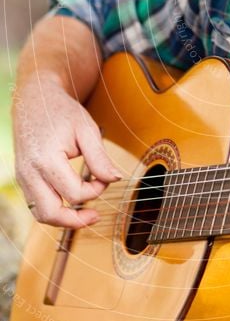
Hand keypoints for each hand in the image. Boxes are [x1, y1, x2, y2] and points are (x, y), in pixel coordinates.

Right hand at [12, 74, 121, 227]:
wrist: (35, 99)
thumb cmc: (61, 111)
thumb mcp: (86, 129)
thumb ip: (100, 157)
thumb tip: (115, 179)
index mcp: (46, 160)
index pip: (75, 193)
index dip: (96, 190)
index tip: (104, 177)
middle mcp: (30, 173)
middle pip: (51, 213)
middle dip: (76, 220)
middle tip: (96, 216)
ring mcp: (23, 177)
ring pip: (40, 214)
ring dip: (63, 219)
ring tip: (84, 215)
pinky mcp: (23, 178)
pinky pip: (35, 204)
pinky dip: (53, 209)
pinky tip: (70, 204)